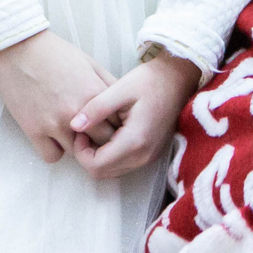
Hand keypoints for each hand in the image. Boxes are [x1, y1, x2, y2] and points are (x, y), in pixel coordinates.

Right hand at [0, 30, 112, 164]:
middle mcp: (77, 112)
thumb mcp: (90, 64)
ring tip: (72, 132)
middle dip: (102, 140)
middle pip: (103, 143)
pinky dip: (54, 150)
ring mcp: (55, 124)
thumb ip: (109, 86)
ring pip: (78, 153)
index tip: (111, 125)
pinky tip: (53, 137)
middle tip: (94, 134)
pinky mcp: (34, 130)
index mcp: (95, 94)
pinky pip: (52, 156)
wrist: (19, 49)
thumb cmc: (56, 54)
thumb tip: (124, 105)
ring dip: (78, 146)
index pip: (119, 124)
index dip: (117, 126)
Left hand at [71, 52, 203, 179]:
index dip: (80, 151)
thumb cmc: (150, 80)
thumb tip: (73, 125)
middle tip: (85, 131)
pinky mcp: (151, 154)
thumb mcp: (120, 88)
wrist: (178, 79)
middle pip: (102, 173)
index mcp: (135, 140)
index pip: (96, 165)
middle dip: (87, 156)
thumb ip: (96, 108)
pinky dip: (110, 156)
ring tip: (96, 131)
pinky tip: (109, 134)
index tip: (80, 130)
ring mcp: (149, 157)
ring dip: (98, 157)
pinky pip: (123, 165)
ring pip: (112, 171)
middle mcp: (143, 155)